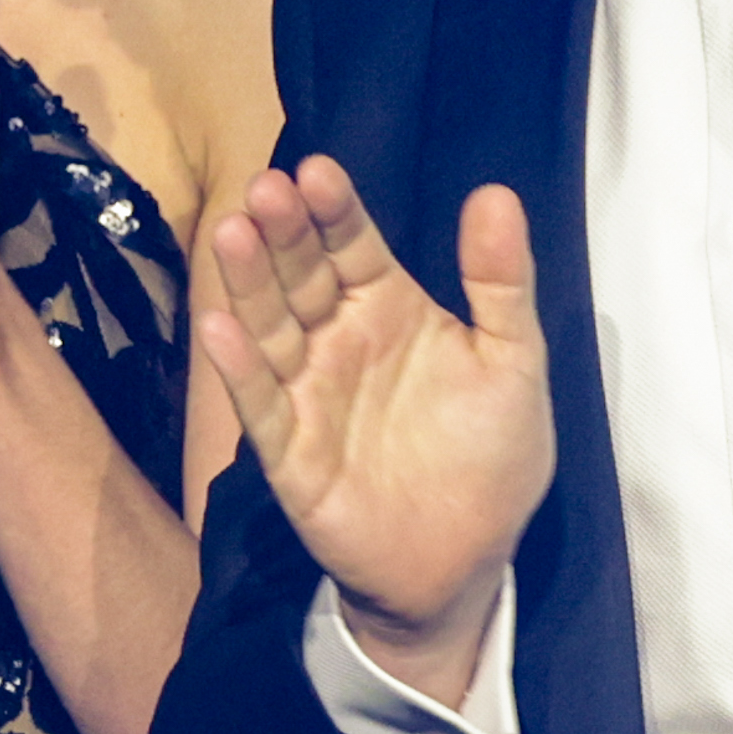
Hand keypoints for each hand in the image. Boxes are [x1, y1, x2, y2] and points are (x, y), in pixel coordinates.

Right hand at [200, 160, 552, 707]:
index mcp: (390, 311)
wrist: (468, 563)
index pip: (354, 247)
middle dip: (283, 233)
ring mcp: (309, 395)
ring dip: (249, 284)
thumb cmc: (492, 458)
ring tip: (231, 235)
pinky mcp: (290, 454)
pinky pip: (261, 407)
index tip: (317, 170)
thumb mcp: (513, 364)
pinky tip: (219, 329)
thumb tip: (496, 192)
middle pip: (302, 276)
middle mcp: (339, 342)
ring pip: (271, 328)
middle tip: (266, 189)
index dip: (335, 211)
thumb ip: (501, 283)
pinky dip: (239, 371)